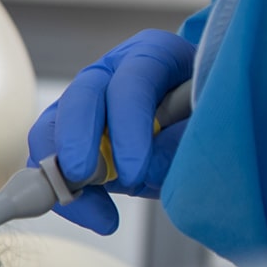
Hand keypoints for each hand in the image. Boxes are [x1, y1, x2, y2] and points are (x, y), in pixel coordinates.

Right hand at [26, 28, 193, 234]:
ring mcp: (87, 102)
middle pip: (80, 98)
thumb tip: (137, 172)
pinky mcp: (72, 134)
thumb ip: (180, 144)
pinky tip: (92, 212)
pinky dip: (65, 189)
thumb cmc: (215, 116)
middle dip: (77, 141)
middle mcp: (111, 72)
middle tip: (81, 178)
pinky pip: (51, 159)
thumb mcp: (211, 126)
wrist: (209, 119)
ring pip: (53, 127)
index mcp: (152, 55)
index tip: (135, 170)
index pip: (130, 83)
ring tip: (90, 208)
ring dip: (61, 169)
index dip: (127, 126)